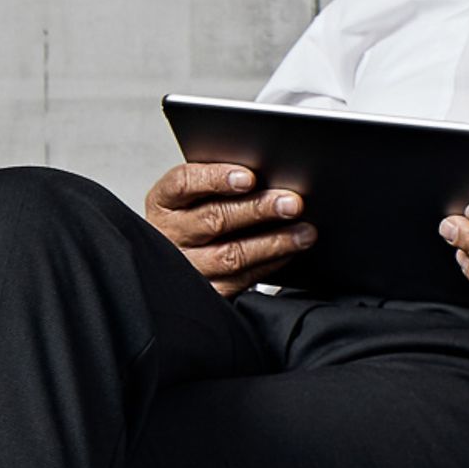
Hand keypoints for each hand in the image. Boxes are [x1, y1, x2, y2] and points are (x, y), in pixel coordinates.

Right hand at [145, 162, 315, 297]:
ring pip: (230, 255)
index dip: (216, 179)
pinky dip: (268, 264)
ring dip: (273, 242)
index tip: (248, 177)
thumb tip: (268, 175)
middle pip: (214, 220)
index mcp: (164, 201)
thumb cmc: (192, 215)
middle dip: (258, 209)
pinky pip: (238, 280)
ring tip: (304, 232)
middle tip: (292, 203)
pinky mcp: (202, 292)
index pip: (184, 183)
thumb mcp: (195, 193)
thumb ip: (222, 183)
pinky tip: (288, 252)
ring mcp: (184, 267)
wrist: (171, 262)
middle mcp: (168, 234)